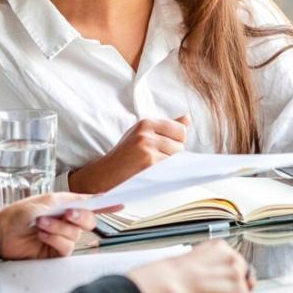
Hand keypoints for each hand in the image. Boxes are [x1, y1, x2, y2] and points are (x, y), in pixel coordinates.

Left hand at [0, 192, 102, 259]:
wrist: (1, 233)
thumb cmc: (20, 214)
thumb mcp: (47, 201)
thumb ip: (72, 200)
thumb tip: (93, 199)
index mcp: (66, 207)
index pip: (90, 205)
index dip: (106, 204)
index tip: (120, 203)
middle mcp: (67, 222)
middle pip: (89, 221)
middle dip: (80, 217)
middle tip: (67, 214)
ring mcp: (62, 238)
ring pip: (76, 235)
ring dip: (58, 228)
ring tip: (40, 225)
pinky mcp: (56, 253)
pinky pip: (67, 247)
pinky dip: (54, 239)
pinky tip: (42, 235)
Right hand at [70, 115, 189, 192]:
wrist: (105, 174)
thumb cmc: (125, 156)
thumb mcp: (143, 134)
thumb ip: (167, 127)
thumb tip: (188, 118)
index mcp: (146, 123)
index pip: (181, 129)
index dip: (176, 141)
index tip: (163, 148)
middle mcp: (146, 133)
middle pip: (181, 144)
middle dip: (172, 154)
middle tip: (153, 159)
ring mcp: (147, 148)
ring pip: (177, 157)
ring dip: (168, 165)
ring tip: (151, 166)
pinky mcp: (149, 163)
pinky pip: (170, 167)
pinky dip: (165, 173)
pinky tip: (151, 173)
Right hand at [127, 240, 255, 292]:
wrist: (171, 282)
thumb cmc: (171, 276)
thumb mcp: (190, 263)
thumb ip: (203, 269)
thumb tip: (203, 284)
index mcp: (219, 247)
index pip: (232, 263)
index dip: (225, 279)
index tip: (216, 288)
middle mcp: (232, 258)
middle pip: (242, 276)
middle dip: (232, 290)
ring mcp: (238, 275)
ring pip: (246, 291)